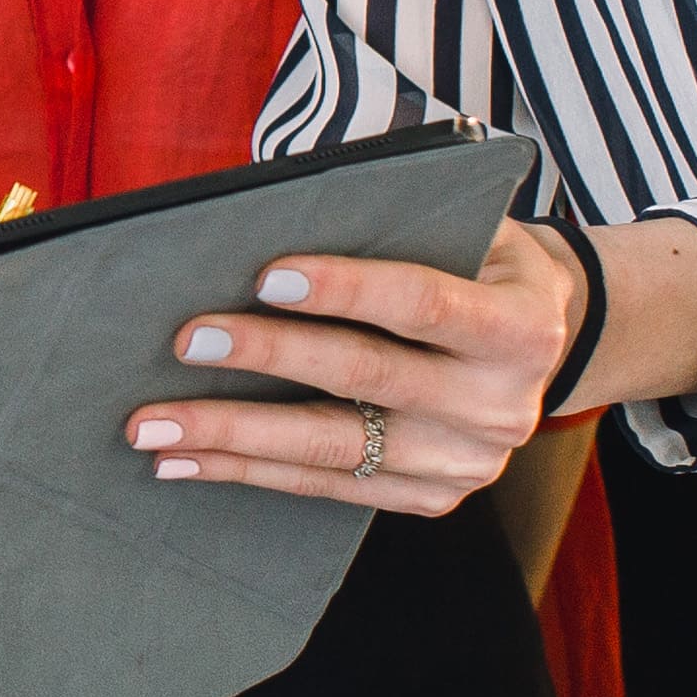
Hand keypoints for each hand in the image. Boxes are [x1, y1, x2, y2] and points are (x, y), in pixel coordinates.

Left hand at [115, 218, 581, 520]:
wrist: (543, 340)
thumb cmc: (477, 262)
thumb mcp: (466, 223)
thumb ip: (393, 214)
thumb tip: (275, 198)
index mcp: (521, 328)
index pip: (421, 302)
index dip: (344, 288)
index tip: (262, 276)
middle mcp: (500, 405)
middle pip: (364, 376)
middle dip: (267, 356)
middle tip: (185, 342)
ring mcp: (465, 463)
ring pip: (331, 447)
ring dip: (233, 435)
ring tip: (153, 424)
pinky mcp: (430, 498)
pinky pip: (323, 486)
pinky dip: (246, 472)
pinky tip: (184, 461)